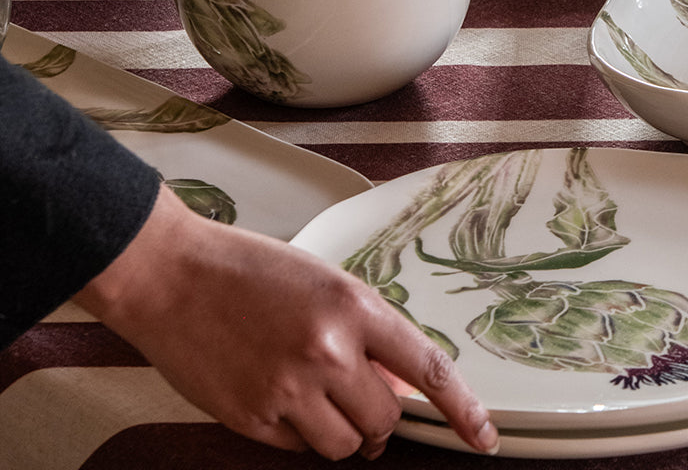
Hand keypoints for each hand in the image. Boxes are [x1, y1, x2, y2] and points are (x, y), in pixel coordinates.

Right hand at [76, 184, 498, 460]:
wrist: (173, 276)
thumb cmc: (247, 270)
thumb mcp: (322, 282)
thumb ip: (363, 330)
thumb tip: (396, 382)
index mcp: (352, 305)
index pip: (425, 368)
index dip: (462, 408)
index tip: (483, 436)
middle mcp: (327, 351)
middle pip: (384, 418)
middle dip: (377, 412)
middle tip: (351, 388)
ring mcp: (288, 389)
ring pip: (345, 444)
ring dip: (339, 427)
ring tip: (310, 388)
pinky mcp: (253, 419)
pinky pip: (298, 448)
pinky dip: (297, 432)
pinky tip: (274, 391)